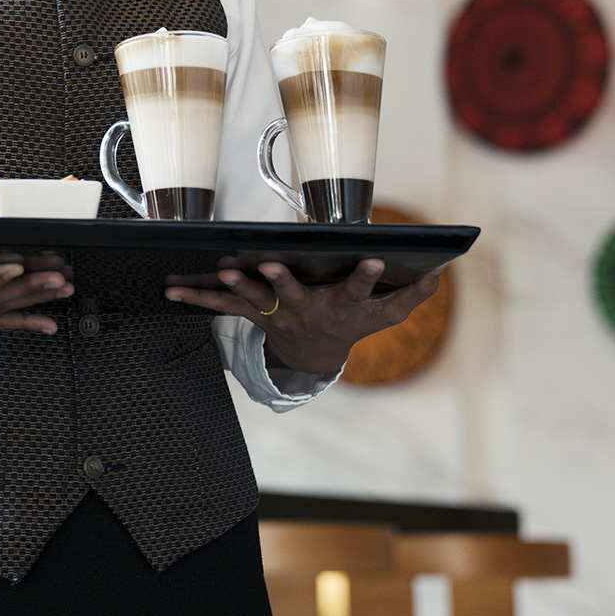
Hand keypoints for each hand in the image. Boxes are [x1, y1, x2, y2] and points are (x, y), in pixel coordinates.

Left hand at [165, 258, 441, 374]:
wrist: (314, 356)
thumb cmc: (354, 324)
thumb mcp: (389, 314)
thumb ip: (416, 294)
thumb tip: (444, 271)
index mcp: (341, 306)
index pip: (359, 290)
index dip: (368, 277)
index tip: (373, 259)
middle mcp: (306, 311)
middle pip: (295, 295)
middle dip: (283, 281)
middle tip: (270, 265)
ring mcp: (277, 314)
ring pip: (254, 300)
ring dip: (236, 287)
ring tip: (221, 271)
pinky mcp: (252, 314)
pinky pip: (221, 307)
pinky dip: (196, 298)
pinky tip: (170, 289)